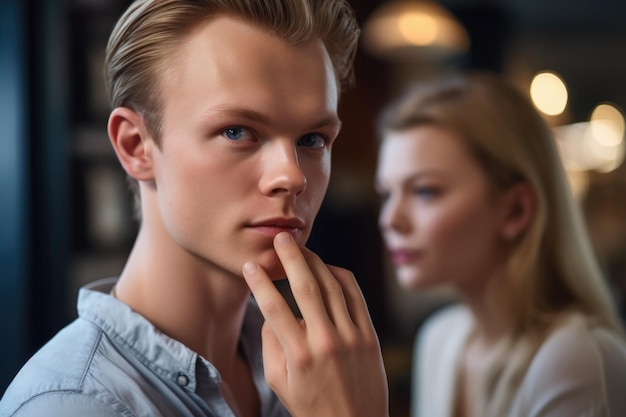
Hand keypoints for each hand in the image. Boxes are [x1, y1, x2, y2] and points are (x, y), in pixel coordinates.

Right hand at [242, 232, 388, 416]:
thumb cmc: (311, 406)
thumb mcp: (279, 383)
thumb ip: (271, 345)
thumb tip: (270, 312)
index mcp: (298, 355)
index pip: (273, 307)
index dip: (259, 281)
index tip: (250, 265)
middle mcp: (325, 341)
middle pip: (305, 286)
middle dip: (290, 257)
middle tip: (280, 238)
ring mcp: (351, 336)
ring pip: (332, 285)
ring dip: (315, 262)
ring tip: (301, 249)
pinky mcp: (369, 335)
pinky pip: (355, 295)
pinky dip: (341, 276)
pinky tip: (328, 268)